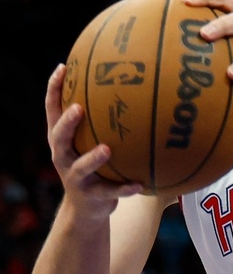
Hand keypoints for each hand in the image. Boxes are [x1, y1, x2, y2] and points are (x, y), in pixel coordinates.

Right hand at [45, 65, 141, 220]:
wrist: (87, 206)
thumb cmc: (93, 161)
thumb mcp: (90, 139)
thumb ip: (101, 116)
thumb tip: (130, 79)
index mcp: (62, 139)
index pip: (53, 111)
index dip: (54, 90)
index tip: (63, 68)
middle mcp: (63, 156)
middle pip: (59, 138)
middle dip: (67, 124)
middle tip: (78, 109)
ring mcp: (75, 177)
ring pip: (80, 167)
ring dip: (92, 159)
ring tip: (106, 149)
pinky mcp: (92, 195)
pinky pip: (109, 191)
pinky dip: (123, 188)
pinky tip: (139, 184)